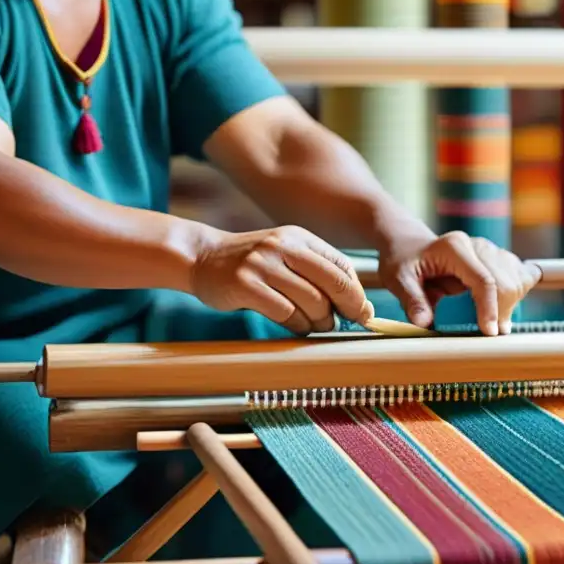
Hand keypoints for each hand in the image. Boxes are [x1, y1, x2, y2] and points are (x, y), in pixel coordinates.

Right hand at [190, 225, 373, 334]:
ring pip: (312, 301)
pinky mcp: (245, 284)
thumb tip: (359, 304)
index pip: (341, 265)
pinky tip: (296, 326)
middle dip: (347, 308)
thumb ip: (317, 272)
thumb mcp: (286, 255)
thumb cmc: (252, 263)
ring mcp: (263, 264)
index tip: (361, 312)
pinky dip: (297, 325)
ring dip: (320, 321)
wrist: (202, 257)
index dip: (356, 293)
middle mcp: (283, 246)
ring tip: (316, 325)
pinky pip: (286, 313)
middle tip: (345, 323)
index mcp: (299, 237)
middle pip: (333, 282)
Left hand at [378, 231, 541, 335]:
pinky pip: (519, 275)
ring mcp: (489, 250)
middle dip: (502, 310)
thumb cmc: (402, 261)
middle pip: (505, 281)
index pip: (483, 279)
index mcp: (454, 247)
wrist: (409, 245)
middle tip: (491, 333)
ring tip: (496, 323)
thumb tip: (425, 323)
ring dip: (511, 303)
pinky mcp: (495, 258)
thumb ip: (412, 300)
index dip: (489, 307)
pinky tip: (505, 307)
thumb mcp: (397, 279)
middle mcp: (477, 245)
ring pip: (516, 278)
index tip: (489, 332)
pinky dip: (517, 293)